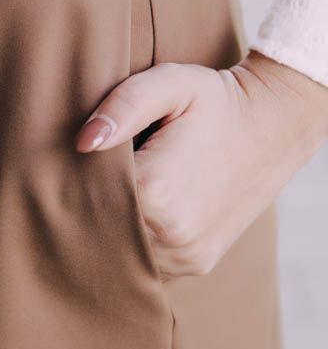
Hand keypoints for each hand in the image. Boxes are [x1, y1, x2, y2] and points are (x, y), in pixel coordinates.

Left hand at [75, 50, 327, 277]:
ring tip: (127, 191)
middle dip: (92, 206)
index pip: (84, 197)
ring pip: (121, 250)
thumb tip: (82, 143)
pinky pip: (147, 262)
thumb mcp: (170, 84)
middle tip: (104, 174)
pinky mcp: (196, 264)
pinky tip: (143, 212)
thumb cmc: (216, 101)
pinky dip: (137, 242)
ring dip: (115, 227)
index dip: (76, 178)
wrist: (273, 125)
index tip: (85, 158)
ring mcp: (185, 256)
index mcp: (154, 193)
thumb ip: (122, 106)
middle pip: (101, 229)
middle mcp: (170, 235)